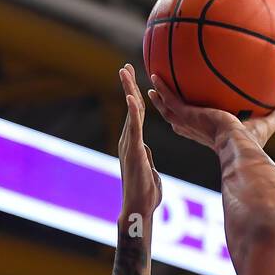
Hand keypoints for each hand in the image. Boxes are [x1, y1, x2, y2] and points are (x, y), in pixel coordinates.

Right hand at [118, 64, 161, 219]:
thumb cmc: (146, 194)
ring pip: (131, 113)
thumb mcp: (149, 170)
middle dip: (128, 86)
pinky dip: (133, 112)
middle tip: (126, 66)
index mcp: (134, 143)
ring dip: (128, 91)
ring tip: (125, 72)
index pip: (137, 114)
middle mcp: (129, 140)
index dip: (136, 96)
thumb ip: (146, 159)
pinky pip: (134, 128)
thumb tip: (146, 154)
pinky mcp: (133, 151)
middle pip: (131, 108)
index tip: (134, 79)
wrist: (138, 208)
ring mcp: (130, 145)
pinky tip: (133, 98)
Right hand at [148, 76, 274, 153]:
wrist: (240, 147)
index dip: (189, 120)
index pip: (196, 127)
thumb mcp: (267, 123)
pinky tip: (155, 75)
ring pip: (167, 110)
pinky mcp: (187, 116)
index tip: (186, 111)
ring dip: (158, 99)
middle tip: (159, 97)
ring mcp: (190, 123)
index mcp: (210, 133)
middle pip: (176, 118)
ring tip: (150, 87)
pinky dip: (163, 88)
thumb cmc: (254, 143)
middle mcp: (197, 129)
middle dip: (167, 108)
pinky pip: (170, 100)